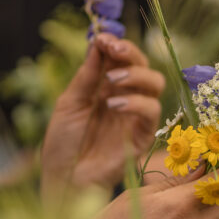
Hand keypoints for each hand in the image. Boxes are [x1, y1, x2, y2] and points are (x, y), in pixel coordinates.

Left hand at [41, 33, 164, 197]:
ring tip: (112, 80)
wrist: (64, 180)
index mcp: (106, 88)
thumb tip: (98, 41)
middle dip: (131, 53)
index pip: (121, 58)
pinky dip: (136, 101)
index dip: (116, 45)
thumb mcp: (69, 103)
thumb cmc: (63, 144)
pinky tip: (113, 104)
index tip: (103, 38)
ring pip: (155, 84)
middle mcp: (125, 98)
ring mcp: (135, 116)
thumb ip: (86, 76)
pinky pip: (152, 111)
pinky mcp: (143, 136)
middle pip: (143, 66)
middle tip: (113, 51)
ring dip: (136, 75)